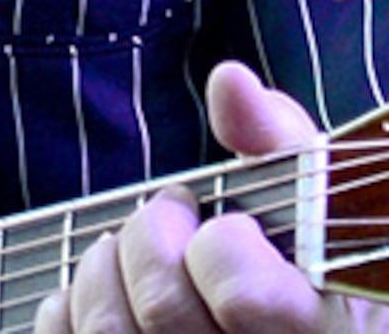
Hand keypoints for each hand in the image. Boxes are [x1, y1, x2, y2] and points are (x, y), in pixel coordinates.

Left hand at [29, 63, 388, 333]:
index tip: (225, 225)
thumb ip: (276, 139)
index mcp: (317, 328)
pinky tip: (107, 289)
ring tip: (132, 248)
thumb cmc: (307, 270)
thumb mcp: (319, 207)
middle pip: (162, 306)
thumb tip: (229, 80)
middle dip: (152, 236)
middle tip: (173, 216)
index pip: (244, 297)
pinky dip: (69, 304)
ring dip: (104, 266)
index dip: (220, 245)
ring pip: (108, 332)